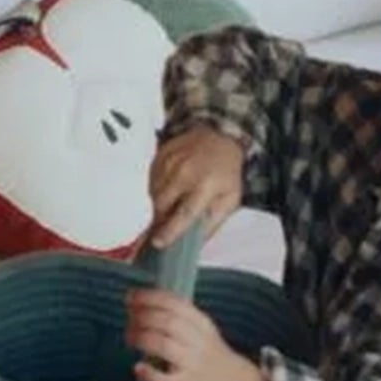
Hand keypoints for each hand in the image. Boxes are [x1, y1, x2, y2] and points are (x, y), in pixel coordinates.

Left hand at [126, 288, 271, 380]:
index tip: (131, 298)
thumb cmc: (209, 352)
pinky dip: (148, 373)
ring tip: (130, 338)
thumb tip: (140, 303)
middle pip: (166, 322)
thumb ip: (177, 314)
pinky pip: (164, 380)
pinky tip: (138, 368)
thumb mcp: (201, 326)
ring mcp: (191, 364)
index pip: (174, 303)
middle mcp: (198, 341)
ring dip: (140, 338)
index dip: (149, 298)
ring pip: (163, 346)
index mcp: (201, 323)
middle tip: (129, 320)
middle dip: (142, 317)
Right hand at [148, 127, 244, 247]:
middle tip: (165, 224)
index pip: (184, 214)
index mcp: (206, 185)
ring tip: (174, 201)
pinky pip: (151, 181)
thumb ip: (212, 223)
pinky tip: (171, 186)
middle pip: (162, 206)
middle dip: (161, 219)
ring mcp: (170, 162)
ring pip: (154, 194)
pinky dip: (158, 189)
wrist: (219, 136)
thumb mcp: (230, 200)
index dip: (170, 231)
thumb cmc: (226, 171)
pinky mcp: (160, 156)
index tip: (158, 243)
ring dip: (160, 205)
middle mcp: (185, 172)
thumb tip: (195, 244)